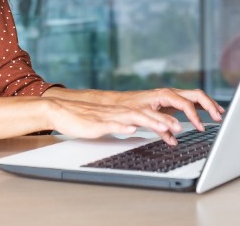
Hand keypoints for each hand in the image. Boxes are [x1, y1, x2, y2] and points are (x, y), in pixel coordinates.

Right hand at [43, 97, 183, 144]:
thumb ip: (122, 124)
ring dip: (149, 121)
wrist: (60, 111)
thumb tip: (137, 128)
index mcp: (121, 112)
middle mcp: (117, 112)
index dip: (163, 119)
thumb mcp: (107, 123)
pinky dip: (123, 125)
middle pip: (144, 114)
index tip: (179, 126)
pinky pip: (111, 124)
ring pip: (132, 117)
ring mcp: (107, 117)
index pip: (147, 114)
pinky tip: (131, 127)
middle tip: (180, 127)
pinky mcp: (96, 124)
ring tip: (164, 127)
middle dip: (163, 120)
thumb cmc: (83, 119)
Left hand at [111, 88, 224, 131]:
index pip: (186, 103)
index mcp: (165, 95)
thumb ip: (160, 126)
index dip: (195, 116)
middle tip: (218, 117)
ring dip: (208, 104)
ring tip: (219, 114)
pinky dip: (201, 107)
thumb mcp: (144, 117)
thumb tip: (175, 137)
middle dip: (209, 105)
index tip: (201, 127)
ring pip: (196, 97)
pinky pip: (191, 101)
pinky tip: (209, 113)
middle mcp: (171, 93)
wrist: (121, 103)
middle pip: (196, 95)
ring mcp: (173, 96)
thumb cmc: (130, 108)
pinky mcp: (172, 101)